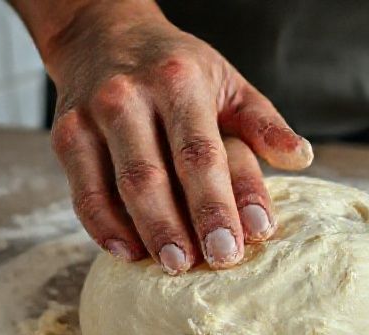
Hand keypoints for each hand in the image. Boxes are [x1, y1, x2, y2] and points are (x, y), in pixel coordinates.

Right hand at [17, 0, 312, 273]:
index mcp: (179, 82)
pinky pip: (83, 192)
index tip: (247, 242)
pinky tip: (128, 252)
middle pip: (158, 175)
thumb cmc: (177, 69)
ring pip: (119, 186)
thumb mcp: (227, 83)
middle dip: (184, 225)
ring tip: (173, 267)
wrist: (102, 33)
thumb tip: (302, 158)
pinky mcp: (66, 136)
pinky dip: (104, 227)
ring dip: (148, 232)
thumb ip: (262, 124)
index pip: (203, 153)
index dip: (223, 201)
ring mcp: (93, 117)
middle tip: (209, 264)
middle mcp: (131, 96)